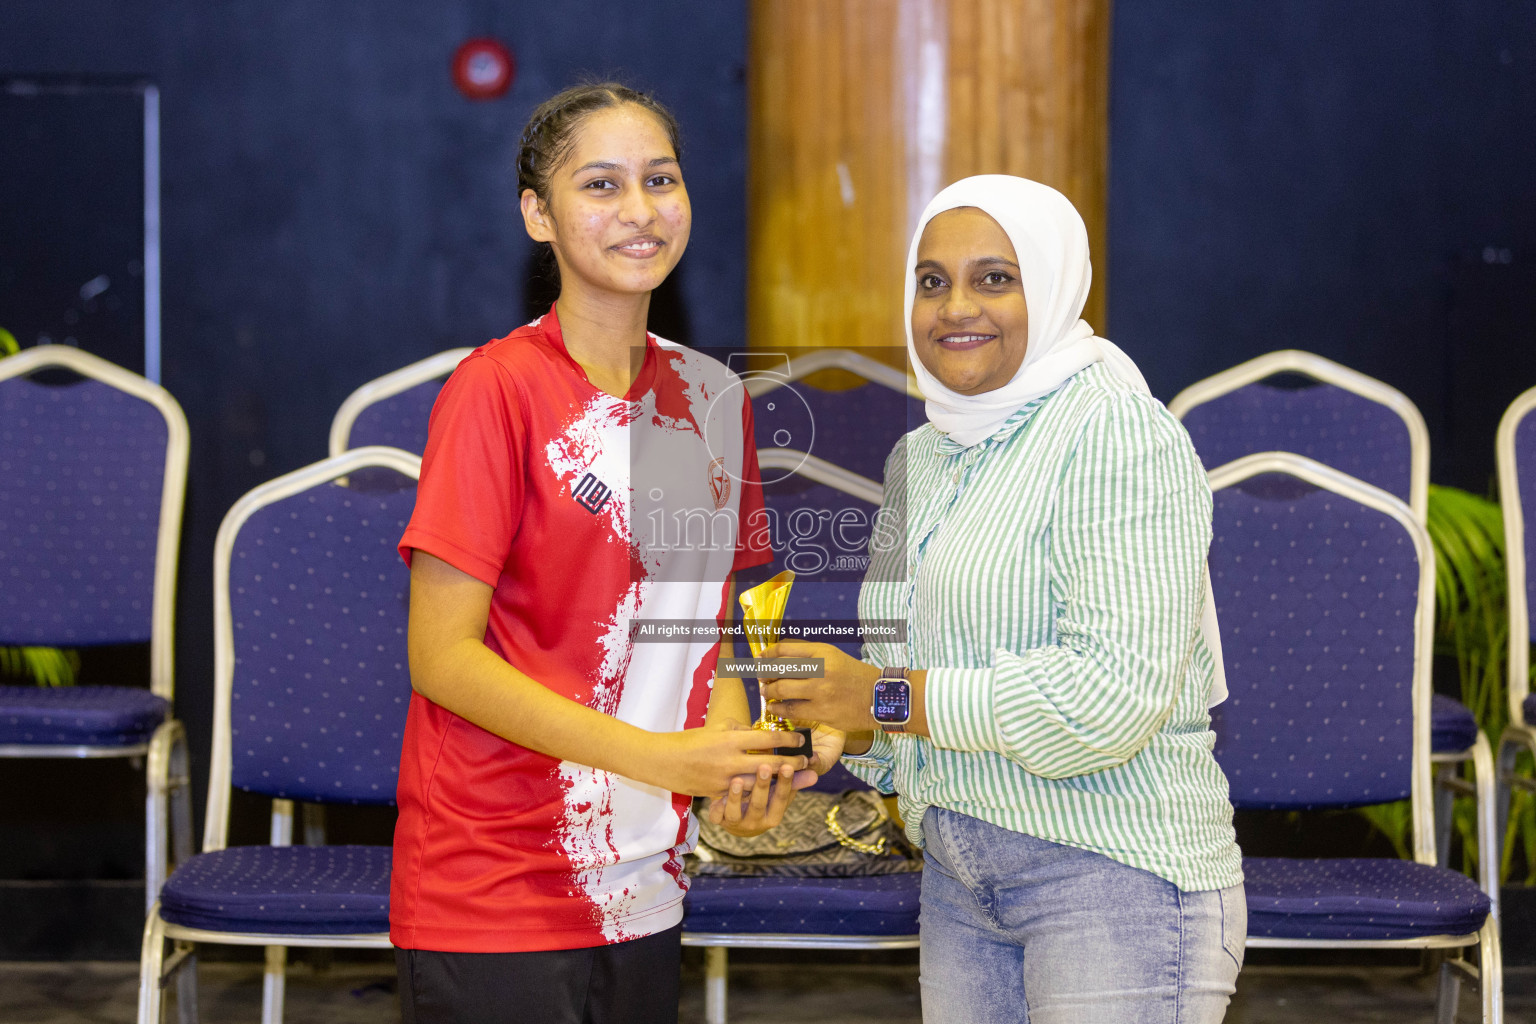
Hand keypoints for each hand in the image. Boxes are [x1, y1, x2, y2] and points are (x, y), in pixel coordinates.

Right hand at [647, 721, 808, 797]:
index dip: (787, 740)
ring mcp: (725, 780)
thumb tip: (760, 733)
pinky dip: (758, 793)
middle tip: (807, 762)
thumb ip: (740, 730)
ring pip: (760, 783)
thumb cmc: (691, 740)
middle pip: (770, 764)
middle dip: (791, 763)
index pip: (767, 739)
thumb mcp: (716, 728)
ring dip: (779, 781)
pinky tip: (771, 793)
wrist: (664, 762)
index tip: (800, 740)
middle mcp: (731, 761)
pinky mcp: (718, 794)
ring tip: (795, 777)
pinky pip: (743, 794)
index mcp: (731, 740)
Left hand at [707, 763, 797, 836]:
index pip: (782, 798)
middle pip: (759, 804)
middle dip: (762, 786)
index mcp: (774, 815)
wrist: (737, 820)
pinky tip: (718, 794)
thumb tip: (815, 773)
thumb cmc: (762, 799)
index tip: (788, 765)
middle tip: (764, 766)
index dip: (785, 783)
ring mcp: (737, 823)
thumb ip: (794, 783)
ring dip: (736, 796)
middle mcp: (756, 822)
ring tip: (737, 779)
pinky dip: (717, 806)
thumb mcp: (778, 794)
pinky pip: (717, 816)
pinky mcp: (719, 820)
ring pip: (736, 812)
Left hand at [758, 641, 880, 733]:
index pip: (785, 649)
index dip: (768, 654)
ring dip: (769, 692)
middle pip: (779, 669)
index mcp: (823, 652)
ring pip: (782, 690)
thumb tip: (778, 653)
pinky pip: (792, 710)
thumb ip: (808, 653)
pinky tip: (775, 708)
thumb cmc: (854, 675)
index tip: (760, 659)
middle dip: (764, 674)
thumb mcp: (833, 655)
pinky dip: (778, 709)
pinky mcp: (822, 711)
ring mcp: (821, 691)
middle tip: (761, 678)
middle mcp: (821, 669)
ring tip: (766, 693)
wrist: (879, 697)